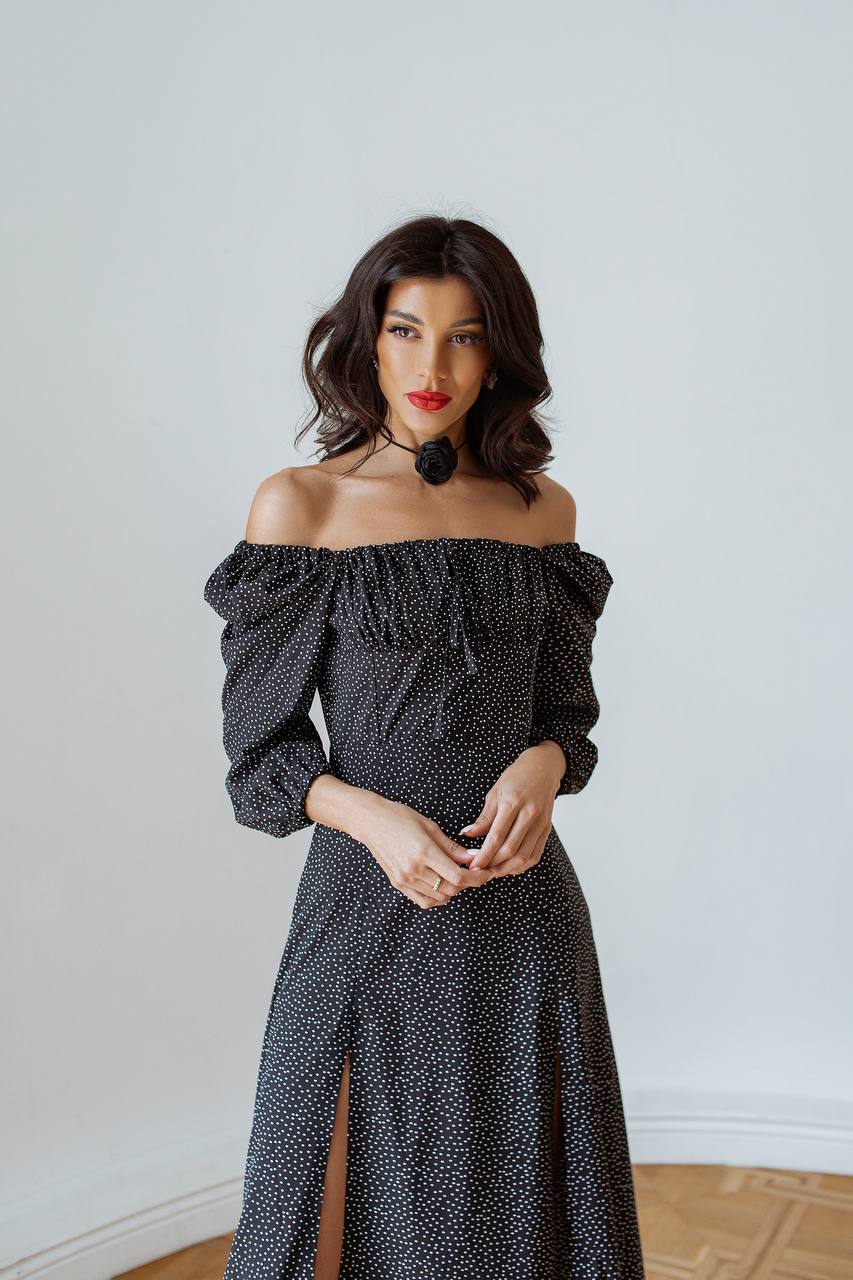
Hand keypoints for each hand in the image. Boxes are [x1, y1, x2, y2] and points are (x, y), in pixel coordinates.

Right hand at [355, 796, 495, 908]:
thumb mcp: (430, 827)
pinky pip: (423, 901)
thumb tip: (474, 858)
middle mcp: (414, 869)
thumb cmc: (401, 818)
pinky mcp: (398, 884)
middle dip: (468, 884)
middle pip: (451, 889)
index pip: (458, 876)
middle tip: (475, 873)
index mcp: (424, 852)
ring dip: (453, 890)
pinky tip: (441, 886)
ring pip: (439, 898)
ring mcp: (405, 879)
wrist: (371, 822)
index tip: (486, 873)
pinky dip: (437, 898)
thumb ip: (453, 847)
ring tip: (457, 876)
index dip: (477, 878)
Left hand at [455, 744, 562, 877]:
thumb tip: (468, 834)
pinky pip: (535, 854)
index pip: (496, 837)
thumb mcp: (495, 793)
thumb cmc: (516, 778)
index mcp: (512, 803)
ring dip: (507, 868)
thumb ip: (484, 817)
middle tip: (480, 872)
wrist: (543, 769)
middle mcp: (529, 814)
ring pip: (524, 856)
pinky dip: (523, 865)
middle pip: (510, 849)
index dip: (483, 855)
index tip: (473, 865)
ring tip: (493, 872)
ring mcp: (541, 823)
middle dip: (493, 864)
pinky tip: (510, 867)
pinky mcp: (547, 829)